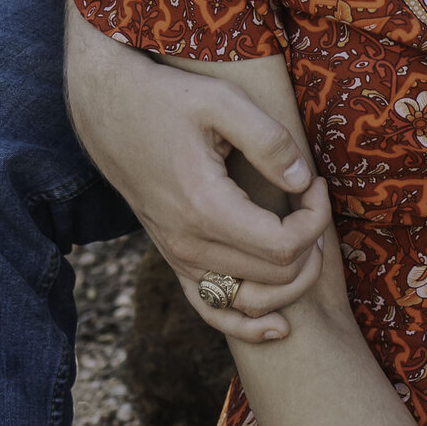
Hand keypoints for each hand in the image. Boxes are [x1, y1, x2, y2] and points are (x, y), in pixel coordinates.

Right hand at [64, 2, 331, 340]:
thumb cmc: (168, 98)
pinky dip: (247, 325)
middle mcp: (188, 244)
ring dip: (292, 282)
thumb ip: (269, 140)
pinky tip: (278, 327)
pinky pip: (212, 311)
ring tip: (306, 239)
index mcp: (204, 207)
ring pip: (250, 303)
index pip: (284, 244)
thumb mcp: (222, 100)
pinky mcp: (174, 259)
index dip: (316, 218)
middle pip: (275, 276)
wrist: (110, 110)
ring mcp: (178, 257)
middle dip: (311, 243)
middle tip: (312, 200)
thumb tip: (304, 181)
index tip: (316, 183)